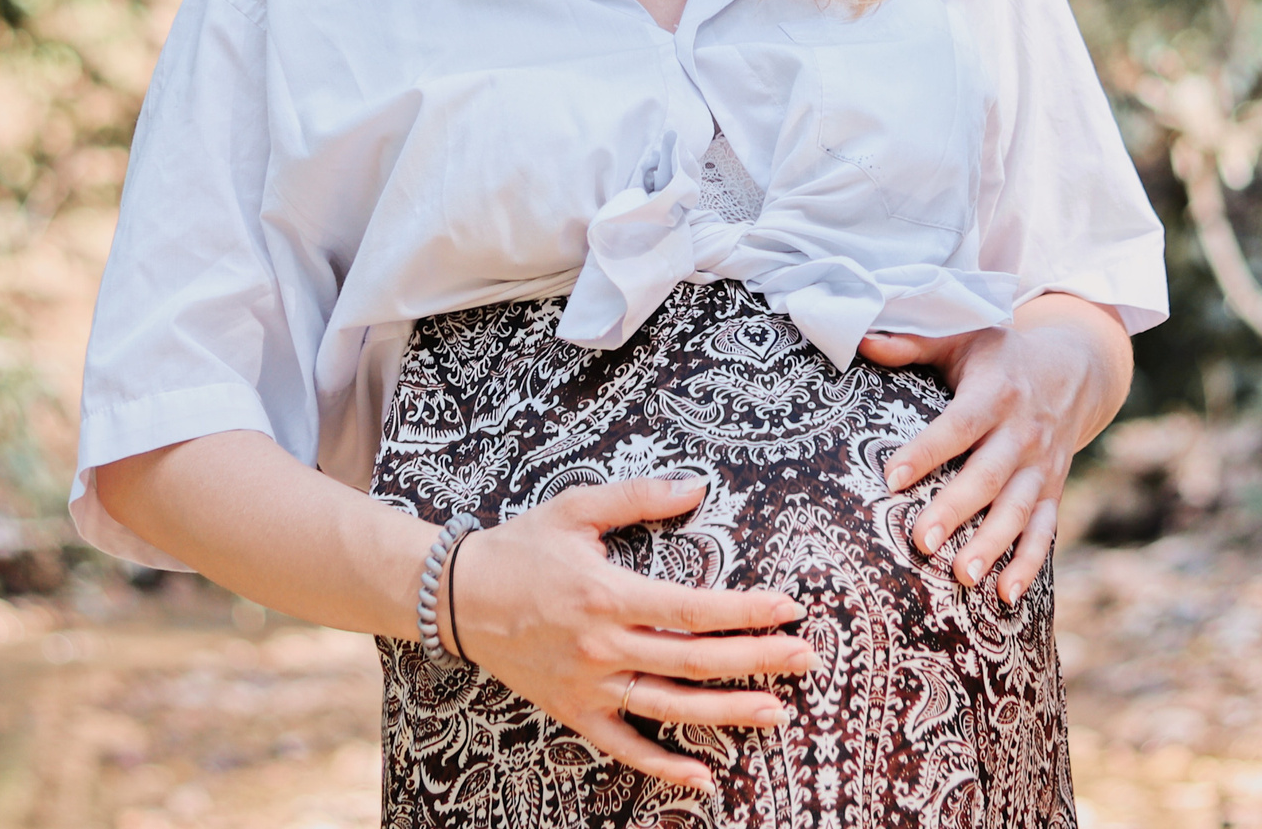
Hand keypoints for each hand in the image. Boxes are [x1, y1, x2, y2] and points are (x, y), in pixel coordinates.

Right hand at [445, 476, 812, 790]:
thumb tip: (698, 485)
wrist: (455, 596)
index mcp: (607, 593)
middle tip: (806, 658)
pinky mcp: (572, 711)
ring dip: (727, 712)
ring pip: (669, 707)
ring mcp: (587, 685)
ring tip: (777, 711)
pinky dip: (663, 765)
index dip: (744, 611)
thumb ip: (639, 496)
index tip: (787, 608)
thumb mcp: (576, 508)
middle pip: (693, 660)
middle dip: (756, 659)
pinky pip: (624, 746)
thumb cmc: (520, 546)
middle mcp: (601, 645)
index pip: (692, 608)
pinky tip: (704, 775)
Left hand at [857, 293, 1133, 606]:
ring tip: (962, 577)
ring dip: (992, 545)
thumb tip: (861, 339)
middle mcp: (1022, 432)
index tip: (892, 478)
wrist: (1073, 369)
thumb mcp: (963, 335)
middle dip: (956, 510)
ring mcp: (1041, 466)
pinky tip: (1007, 596)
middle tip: (921, 542)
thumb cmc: (1000, 355)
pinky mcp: (1051, 491)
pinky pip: (1045, 531)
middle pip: (987, 475)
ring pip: (1017, 510)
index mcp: (996, 392)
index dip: (927, 451)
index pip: (958, 425)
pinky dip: (1030, 565)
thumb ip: (913, 342)